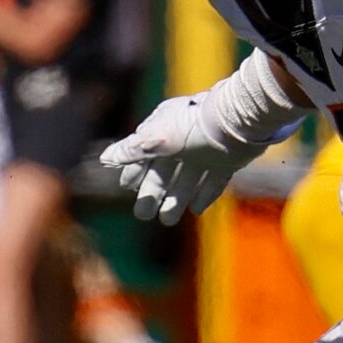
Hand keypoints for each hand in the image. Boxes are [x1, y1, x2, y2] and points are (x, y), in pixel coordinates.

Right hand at [102, 91, 275, 224]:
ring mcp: (206, 151)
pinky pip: (214, 181)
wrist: (237, 121)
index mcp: (164, 131)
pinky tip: (196, 210)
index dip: (134, 171)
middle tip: (143, 215)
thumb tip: (106, 159)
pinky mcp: (227, 160)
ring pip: (188, 179)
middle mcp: (184, 142)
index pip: (144, 154)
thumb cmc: (192, 126)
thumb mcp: (156, 138)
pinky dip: (205, 194)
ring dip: (176, 199)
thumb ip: (132, 150)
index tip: (126, 188)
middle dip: (152, 193)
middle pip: (164, 172)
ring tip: (167, 221)